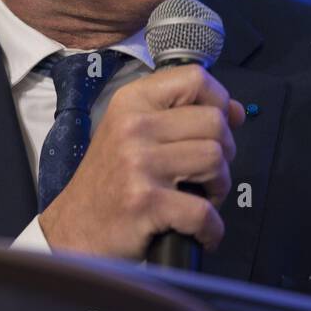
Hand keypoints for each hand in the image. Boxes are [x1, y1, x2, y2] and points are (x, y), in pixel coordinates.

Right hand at [37, 64, 245, 258]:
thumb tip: (236, 110)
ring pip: (215, 161)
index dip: (219, 100)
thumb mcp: (134, 133)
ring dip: (217, 188)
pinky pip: (204, 211)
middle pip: (215, 123)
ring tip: (199, 199)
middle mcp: (134, 126)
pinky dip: (211, 229)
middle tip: (206, 174)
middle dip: (223, 153)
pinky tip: (200, 232)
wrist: (74, 230)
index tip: (218, 125)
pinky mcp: (145, 202)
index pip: (195, 78)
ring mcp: (139, 163)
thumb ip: (182, 115)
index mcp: (132, 102)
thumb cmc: (110, 182)